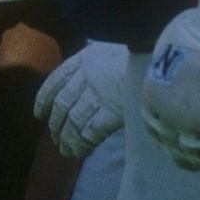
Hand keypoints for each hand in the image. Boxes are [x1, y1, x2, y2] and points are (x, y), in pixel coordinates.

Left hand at [33, 43, 130, 158]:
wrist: (161, 52)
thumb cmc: (141, 51)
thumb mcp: (113, 48)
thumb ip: (98, 63)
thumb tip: (87, 83)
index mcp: (83, 59)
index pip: (55, 80)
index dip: (44, 99)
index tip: (38, 114)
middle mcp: (86, 76)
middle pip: (62, 104)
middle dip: (56, 124)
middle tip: (55, 138)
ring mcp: (99, 94)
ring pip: (74, 120)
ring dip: (67, 138)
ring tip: (66, 151)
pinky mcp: (113, 110)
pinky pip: (91, 131)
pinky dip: (83, 143)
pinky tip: (81, 151)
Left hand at [139, 10, 199, 175]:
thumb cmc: (192, 32)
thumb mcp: (163, 52)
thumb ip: (163, 71)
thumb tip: (167, 71)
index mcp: (151, 96)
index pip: (153, 126)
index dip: (163, 138)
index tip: (171, 143)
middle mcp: (166, 114)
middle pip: (171, 144)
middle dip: (179, 155)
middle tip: (189, 161)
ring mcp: (189, 123)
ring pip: (191, 152)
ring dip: (197, 162)